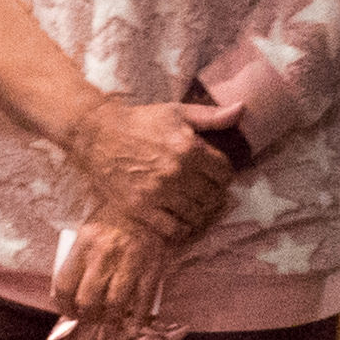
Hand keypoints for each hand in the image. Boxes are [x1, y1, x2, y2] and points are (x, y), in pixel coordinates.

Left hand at [50, 213, 172, 337]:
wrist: (147, 204)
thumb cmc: (113, 218)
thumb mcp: (87, 231)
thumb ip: (77, 258)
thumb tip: (68, 292)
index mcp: (84, 245)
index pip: (64, 285)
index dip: (64, 306)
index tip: (68, 313)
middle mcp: (104, 256)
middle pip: (88, 300)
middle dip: (87, 318)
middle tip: (89, 322)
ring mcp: (129, 263)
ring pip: (114, 305)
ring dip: (109, 324)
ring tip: (108, 332)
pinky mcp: (151, 268)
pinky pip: (142, 300)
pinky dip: (137, 318)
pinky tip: (132, 328)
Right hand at [63, 95, 229, 241]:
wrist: (97, 135)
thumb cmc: (140, 122)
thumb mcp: (177, 112)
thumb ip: (211, 116)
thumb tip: (242, 110)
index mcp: (189, 147)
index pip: (224, 172)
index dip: (223, 175)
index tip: (216, 176)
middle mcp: (176, 172)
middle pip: (213, 196)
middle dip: (213, 195)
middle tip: (205, 193)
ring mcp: (158, 192)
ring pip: (196, 215)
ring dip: (199, 212)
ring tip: (194, 206)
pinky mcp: (141, 208)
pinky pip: (173, 230)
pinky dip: (181, 229)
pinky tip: (179, 220)